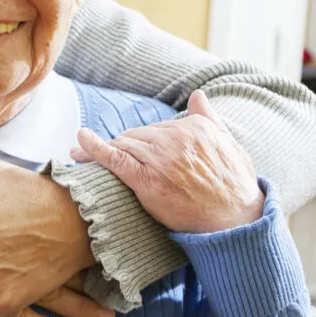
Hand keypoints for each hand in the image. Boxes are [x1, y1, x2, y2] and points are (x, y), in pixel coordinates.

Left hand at [72, 90, 263, 233]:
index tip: (135, 149)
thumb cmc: (235, 186)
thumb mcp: (230, 145)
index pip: (155, 128)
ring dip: (105, 150)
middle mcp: (175, 138)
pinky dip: (94, 147)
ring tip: (80, 156)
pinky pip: (114, 158)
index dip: (144, 141)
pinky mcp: (146, 178)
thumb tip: (197, 94)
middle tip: (110, 160)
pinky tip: (80, 141)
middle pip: (136, 136)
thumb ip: (209, 118)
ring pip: (124, 145)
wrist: (235, 222)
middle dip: (124, 147)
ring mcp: (159, 158)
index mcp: (194, 127)